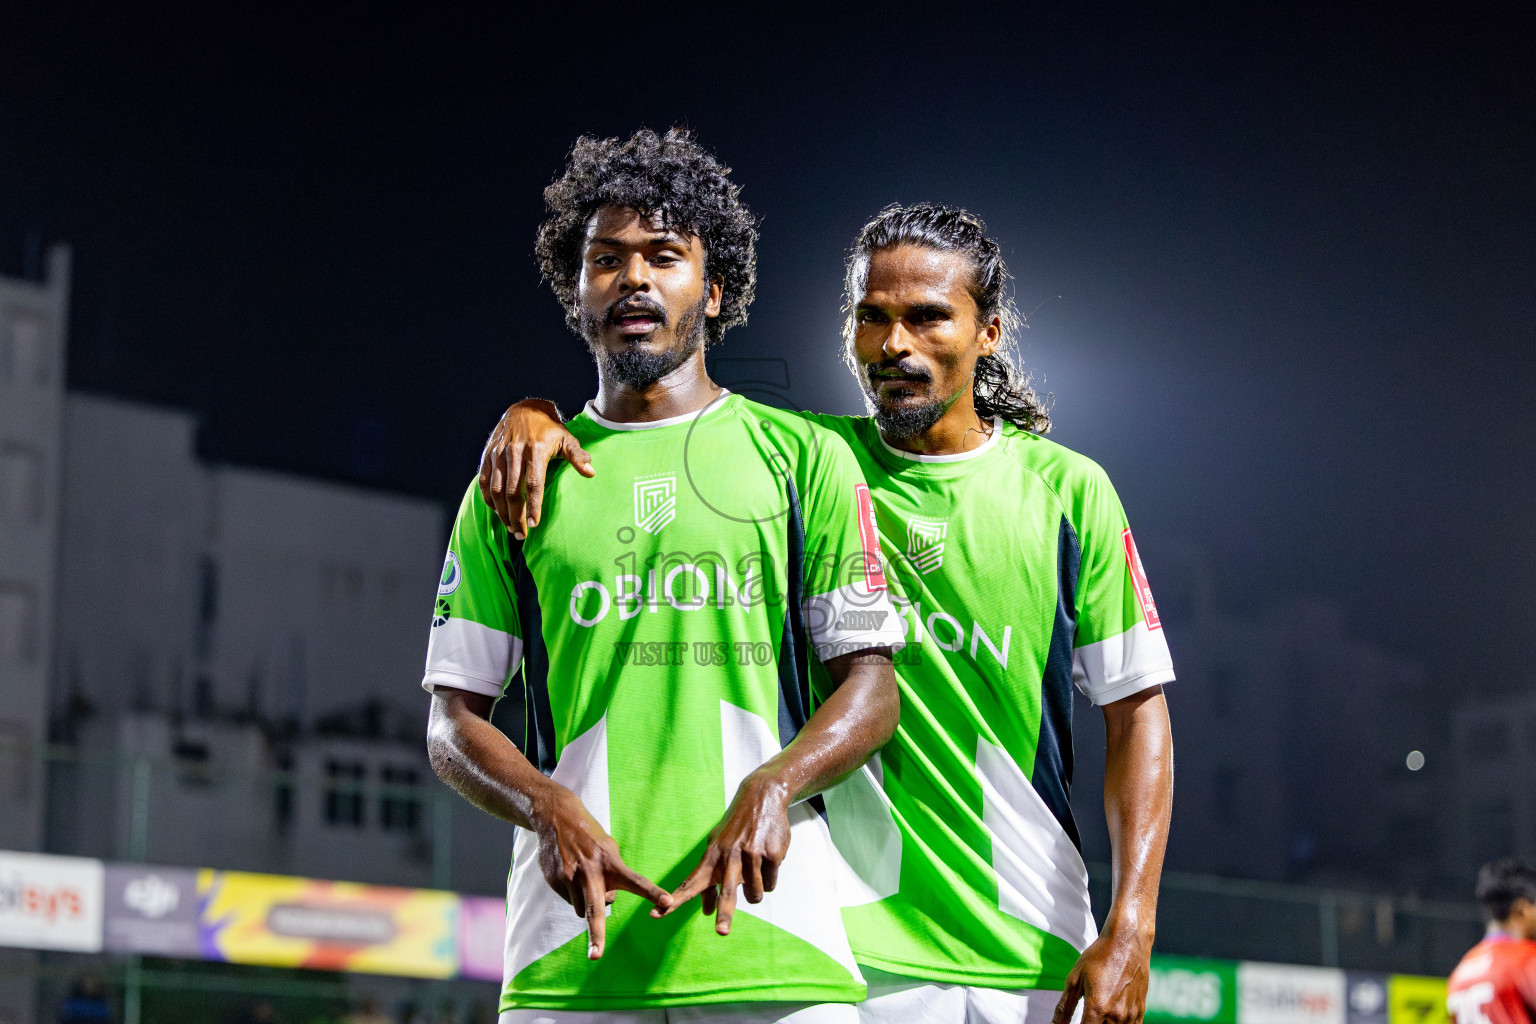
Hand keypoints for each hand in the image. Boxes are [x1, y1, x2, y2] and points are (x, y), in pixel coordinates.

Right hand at [478, 399, 593, 538]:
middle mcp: (514, 453)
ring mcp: (498, 454)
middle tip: (521, 535)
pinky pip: (485, 482)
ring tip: (510, 528)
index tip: (534, 524)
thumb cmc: (549, 428)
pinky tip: (497, 512)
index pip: (533, 484)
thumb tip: (591, 473)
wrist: (524, 408)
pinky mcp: (488, 455)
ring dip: (502, 512)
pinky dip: (489, 499)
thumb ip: (577, 456)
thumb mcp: (567, 438)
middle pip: (512, 492)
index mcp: (536, 450)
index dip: (533, 506)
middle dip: (515, 516)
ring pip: (496, 489)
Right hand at [532, 782, 670, 957]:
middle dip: (596, 935)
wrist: (557, 818)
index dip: (653, 893)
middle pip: (596, 909)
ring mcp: (571, 877)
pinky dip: (574, 895)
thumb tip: (610, 901)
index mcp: (611, 862)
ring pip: (584, 910)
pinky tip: (571, 875)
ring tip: (585, 880)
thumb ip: (614, 874)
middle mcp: (591, 872)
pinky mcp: (556, 881)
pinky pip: (571, 902)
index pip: (637, 880)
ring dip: (589, 904)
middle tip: (596, 956)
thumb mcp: (609, 848)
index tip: (670, 903)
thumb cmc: (591, 836)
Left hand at [654, 771, 791, 935]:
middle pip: (726, 892)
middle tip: (721, 932)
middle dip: (724, 913)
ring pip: (754, 895)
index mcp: (711, 857)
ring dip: (755, 891)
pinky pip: (770, 884)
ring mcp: (751, 855)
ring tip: (755, 869)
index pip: (690, 883)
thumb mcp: (717, 848)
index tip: (656, 914)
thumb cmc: (734, 830)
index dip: (675, 901)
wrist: (761, 797)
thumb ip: (709, 881)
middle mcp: (728, 856)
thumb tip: (704, 912)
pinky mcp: (771, 854)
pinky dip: (769, 878)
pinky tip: (767, 858)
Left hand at [1051, 920, 1153, 1023]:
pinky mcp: (1140, 1011)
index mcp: (1097, 1008)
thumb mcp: (1075, 979)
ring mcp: (1130, 1015)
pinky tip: (1110, 1018)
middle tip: (1084, 1015)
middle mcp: (1116, 1015)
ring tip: (1098, 1013)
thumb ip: (1064, 1007)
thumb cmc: (1099, 956)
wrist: (1127, 941)